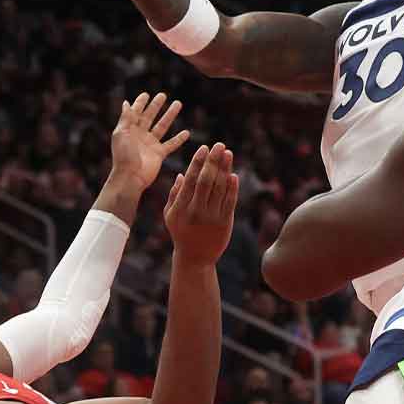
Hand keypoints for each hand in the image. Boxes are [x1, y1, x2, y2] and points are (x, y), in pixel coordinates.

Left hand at [108, 93, 189, 192]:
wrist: (130, 177)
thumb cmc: (123, 156)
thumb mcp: (121, 134)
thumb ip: (126, 118)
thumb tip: (126, 103)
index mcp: (129, 130)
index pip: (135, 113)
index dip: (140, 103)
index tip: (146, 94)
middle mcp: (140, 135)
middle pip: (150, 117)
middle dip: (156, 106)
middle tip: (163, 95)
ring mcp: (150, 144)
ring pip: (162, 127)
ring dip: (170, 116)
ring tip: (178, 104)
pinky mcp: (159, 154)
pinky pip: (171, 144)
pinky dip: (179, 139)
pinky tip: (187, 132)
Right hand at [164, 144, 238, 265]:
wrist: (195, 258)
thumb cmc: (181, 233)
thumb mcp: (170, 216)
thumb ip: (174, 195)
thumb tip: (181, 174)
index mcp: (181, 207)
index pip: (190, 180)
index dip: (198, 162)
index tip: (204, 148)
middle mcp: (196, 211)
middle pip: (206, 181)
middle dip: (213, 161)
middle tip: (219, 145)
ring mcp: (211, 217)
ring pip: (220, 188)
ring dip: (225, 169)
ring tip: (228, 153)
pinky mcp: (224, 222)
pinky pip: (230, 201)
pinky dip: (232, 187)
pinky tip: (233, 174)